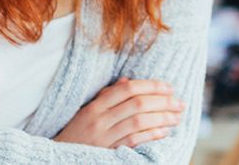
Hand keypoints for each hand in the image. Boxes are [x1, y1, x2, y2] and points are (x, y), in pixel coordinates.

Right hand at [54, 77, 183, 148]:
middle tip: (179, 102)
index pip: (127, 89)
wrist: (59, 158)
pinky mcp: (109, 152)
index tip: (169, 87)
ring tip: (177, 116)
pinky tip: (164, 131)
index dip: (150, 86)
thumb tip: (128, 81)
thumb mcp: (88, 111)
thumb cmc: (77, 133)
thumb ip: (108, 96)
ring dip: (161, 117)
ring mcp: (104, 137)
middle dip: (162, 101)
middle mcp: (100, 119)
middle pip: (136, 104)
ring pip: (138, 122)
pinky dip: (151, 134)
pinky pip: (134, 141)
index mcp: (95, 106)